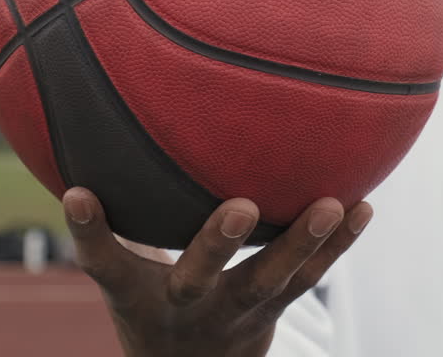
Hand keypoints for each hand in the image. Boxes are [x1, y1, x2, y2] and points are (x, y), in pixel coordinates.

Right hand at [63, 187, 372, 356]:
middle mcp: (187, 305)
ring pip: (272, 281)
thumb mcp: (124, 269)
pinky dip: (338, 245)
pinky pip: (311, 278)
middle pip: (198, 280)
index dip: (90, 233)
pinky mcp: (275, 308)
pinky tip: (363, 206)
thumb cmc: (150, 298)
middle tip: (240, 207)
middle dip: (217, 245)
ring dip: (303, 244)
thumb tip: (88, 132)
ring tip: (331, 205)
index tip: (78, 195)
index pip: (105, 265)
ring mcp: (237, 311)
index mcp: (137, 295)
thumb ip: (115, 215)